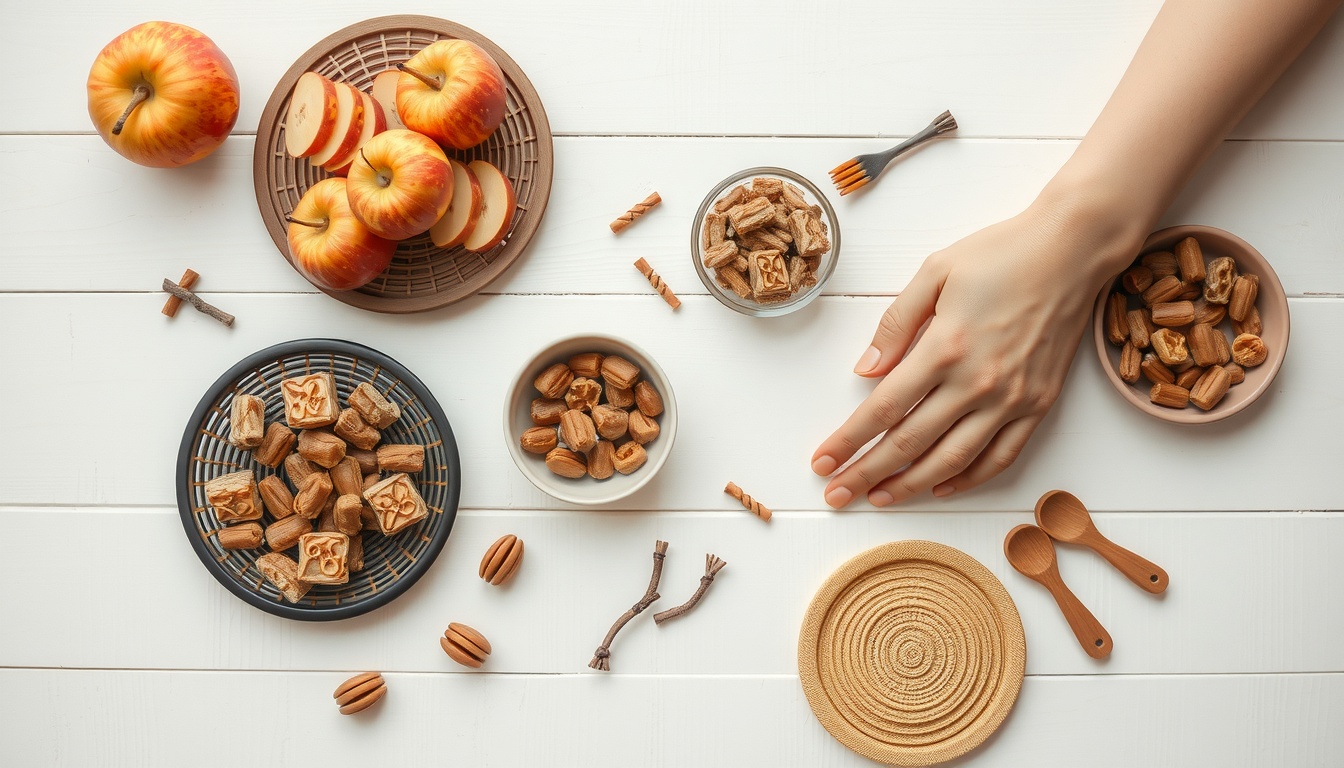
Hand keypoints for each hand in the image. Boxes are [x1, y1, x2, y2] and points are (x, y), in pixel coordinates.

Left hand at [811, 203, 1134, 506]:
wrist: (1074, 250)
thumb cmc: (1002, 254)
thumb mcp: (935, 272)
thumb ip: (895, 324)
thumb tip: (865, 370)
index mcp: (944, 347)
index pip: (883, 409)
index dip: (848, 441)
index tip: (822, 462)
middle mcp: (977, 382)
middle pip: (910, 443)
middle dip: (867, 473)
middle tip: (836, 495)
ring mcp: (1011, 398)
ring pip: (952, 460)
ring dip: (912, 486)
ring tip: (880, 499)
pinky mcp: (1039, 404)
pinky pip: (1002, 456)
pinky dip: (970, 479)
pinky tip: (941, 487)